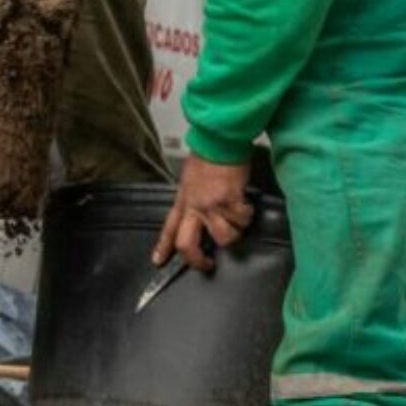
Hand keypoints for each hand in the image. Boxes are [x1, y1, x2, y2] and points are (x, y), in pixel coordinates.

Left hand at [154, 153, 252, 271]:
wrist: (219, 141)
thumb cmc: (207, 158)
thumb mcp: (190, 181)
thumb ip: (192, 200)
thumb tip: (198, 213)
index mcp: (183, 201)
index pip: (168, 228)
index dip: (163, 247)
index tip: (158, 261)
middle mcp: (194, 207)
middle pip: (187, 244)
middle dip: (197, 260)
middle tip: (207, 263)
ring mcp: (211, 206)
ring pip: (223, 238)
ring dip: (234, 232)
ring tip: (237, 218)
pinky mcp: (229, 201)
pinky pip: (242, 220)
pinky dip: (247, 215)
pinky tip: (245, 203)